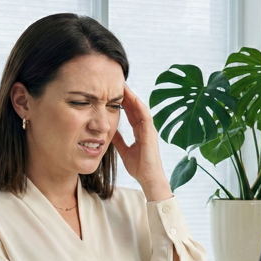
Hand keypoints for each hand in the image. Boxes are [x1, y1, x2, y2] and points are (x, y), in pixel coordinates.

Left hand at [112, 85, 171, 200]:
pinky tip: (132, 98)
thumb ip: (118, 139)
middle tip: (116, 82)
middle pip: (135, 107)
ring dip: (132, 97)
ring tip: (123, 85)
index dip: (122, 101)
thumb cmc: (139, 167)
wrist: (148, 178)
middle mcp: (145, 128)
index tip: (112, 91)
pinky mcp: (151, 133)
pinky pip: (146, 116)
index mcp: (139, 131)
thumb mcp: (124, 150)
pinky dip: (139, 106)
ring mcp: (149, 130)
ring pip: (140, 108)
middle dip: (126, 95)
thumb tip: (109, 130)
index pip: (130, 112)